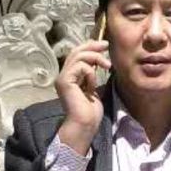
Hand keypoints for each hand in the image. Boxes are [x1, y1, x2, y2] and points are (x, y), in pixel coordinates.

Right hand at [54, 40, 111, 154]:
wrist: (85, 125)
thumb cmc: (90, 112)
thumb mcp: (93, 88)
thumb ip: (92, 75)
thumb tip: (99, 62)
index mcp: (70, 77)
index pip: (77, 55)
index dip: (90, 46)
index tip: (104, 45)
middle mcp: (64, 75)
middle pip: (76, 51)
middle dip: (92, 46)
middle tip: (106, 45)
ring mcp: (63, 78)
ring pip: (78, 56)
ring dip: (96, 58)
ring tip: (107, 66)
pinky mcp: (65, 81)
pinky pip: (81, 67)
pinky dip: (91, 73)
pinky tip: (92, 85)